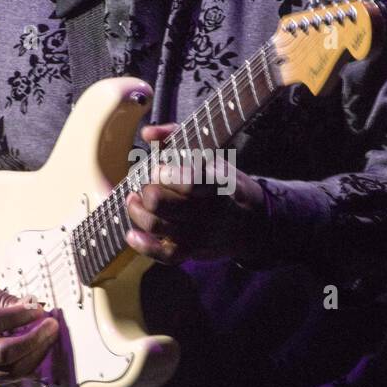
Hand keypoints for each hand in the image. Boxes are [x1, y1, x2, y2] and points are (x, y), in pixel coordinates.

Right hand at [0, 277, 58, 386]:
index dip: (20, 316)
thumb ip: (2, 298)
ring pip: (10, 370)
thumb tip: (31, 306)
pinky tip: (39, 351)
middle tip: (51, 325)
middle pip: (4, 352)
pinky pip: (10, 379)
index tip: (38, 309)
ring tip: (49, 337)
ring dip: (36, 354)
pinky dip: (29, 366)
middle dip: (34, 339)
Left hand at [124, 123, 267, 265]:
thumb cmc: (226, 183)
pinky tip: (131, 234)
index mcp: (218, 183)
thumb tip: (147, 132)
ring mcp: (200, 233)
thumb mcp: (212, 155)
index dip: (165, 174)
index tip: (158, 169)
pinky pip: (164, 254)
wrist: (254, 223)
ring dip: (137, 211)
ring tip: (134, 200)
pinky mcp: (194, 252)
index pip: (189, 181)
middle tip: (146, 186)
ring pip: (157, 226)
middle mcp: (209, 210)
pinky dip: (143, 245)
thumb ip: (176, 136)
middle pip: (163, 204)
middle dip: (147, 192)